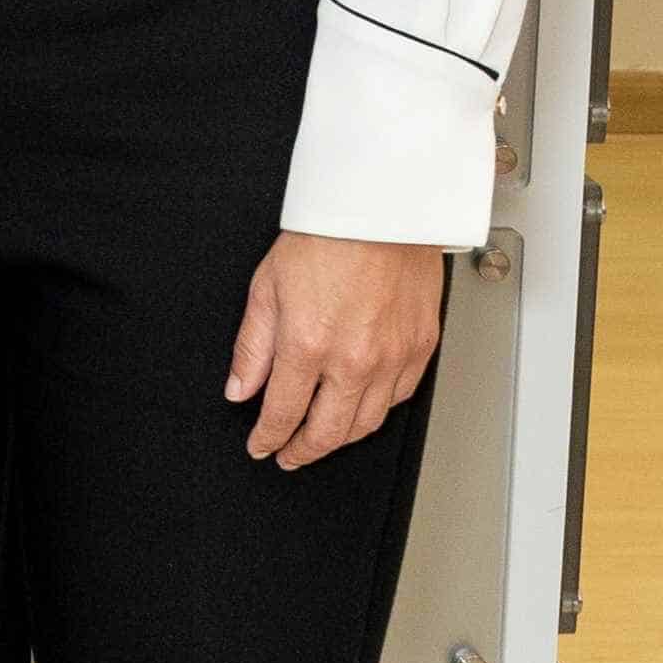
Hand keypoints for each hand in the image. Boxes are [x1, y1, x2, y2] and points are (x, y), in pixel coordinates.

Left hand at [227, 230, 444, 466]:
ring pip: (367, 423)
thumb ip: (253, 347)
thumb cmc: (326, 236)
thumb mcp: (267, 288)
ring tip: (322, 438)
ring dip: (341, 438)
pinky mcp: (421, 346)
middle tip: (289, 455)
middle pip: (328, 431)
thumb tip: (240, 389)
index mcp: (308, 344)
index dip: (268, 438)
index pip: (284, 414)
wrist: (383, 207)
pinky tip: (361, 407)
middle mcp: (354, 359)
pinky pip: (400, 397)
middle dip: (303, 451)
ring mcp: (393, 356)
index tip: (261, 446)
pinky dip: (377, 411)